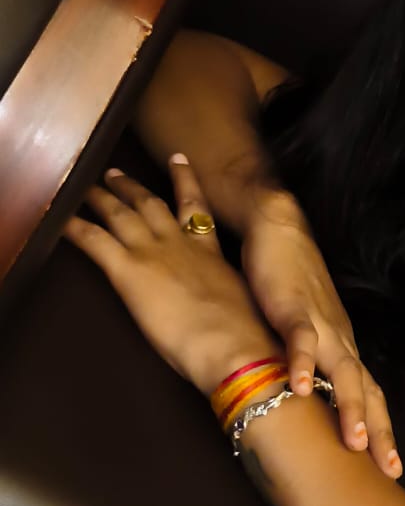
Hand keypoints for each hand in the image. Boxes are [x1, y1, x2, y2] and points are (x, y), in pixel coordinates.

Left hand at [62, 157, 279, 395]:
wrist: (231, 345)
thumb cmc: (242, 337)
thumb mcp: (242, 306)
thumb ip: (227, 296)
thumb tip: (228, 309)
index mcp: (210, 254)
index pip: (196, 209)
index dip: (186, 181)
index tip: (178, 160)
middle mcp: (180, 245)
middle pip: (152, 204)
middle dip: (132, 187)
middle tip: (115, 173)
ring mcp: (153, 253)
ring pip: (122, 214)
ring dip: (102, 197)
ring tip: (87, 187)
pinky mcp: (128, 270)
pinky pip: (94, 240)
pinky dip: (75, 226)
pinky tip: (61, 219)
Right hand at [239, 189, 401, 476]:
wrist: (279, 228)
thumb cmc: (290, 283)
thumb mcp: (303, 332)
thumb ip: (308, 364)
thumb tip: (305, 403)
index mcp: (343, 347)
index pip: (369, 396)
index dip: (381, 432)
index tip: (391, 469)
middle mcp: (340, 340)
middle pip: (366, 391)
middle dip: (378, 432)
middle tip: (389, 469)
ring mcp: (320, 323)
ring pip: (343, 370)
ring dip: (349, 406)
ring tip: (353, 442)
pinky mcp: (293, 306)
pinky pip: (300, 338)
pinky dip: (303, 363)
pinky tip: (300, 388)